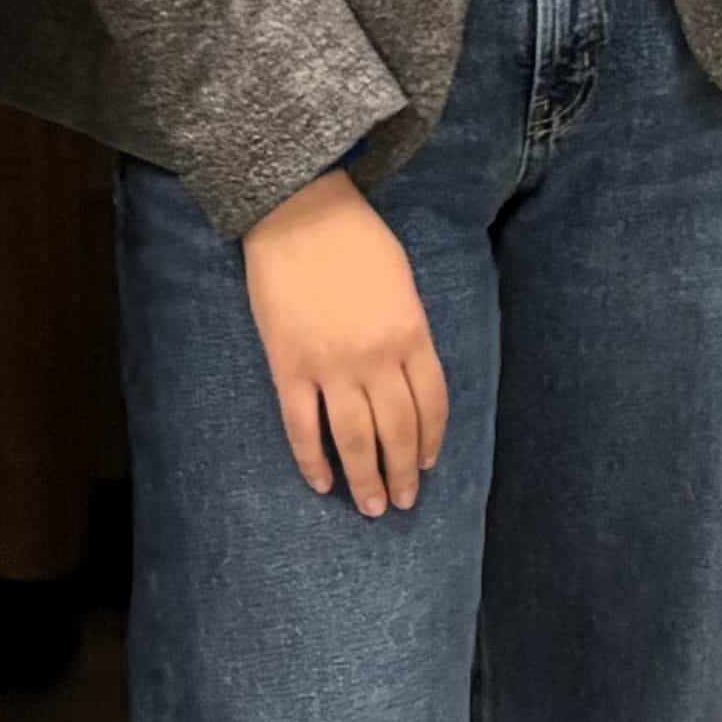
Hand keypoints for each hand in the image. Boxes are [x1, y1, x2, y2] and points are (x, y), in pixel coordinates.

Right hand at [239, 167, 450, 514]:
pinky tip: (322, 484)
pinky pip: (302, 427)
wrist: (299, 215)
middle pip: (397, 430)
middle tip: (403, 502)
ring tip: (372, 507)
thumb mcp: (401, 282)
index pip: (432, 403)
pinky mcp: (288, 369)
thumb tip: (409, 376)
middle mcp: (376, 358)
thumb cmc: (357, 239)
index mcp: (411, 333)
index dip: (432, 439)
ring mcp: (331, 367)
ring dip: (365, 478)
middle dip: (403, 471)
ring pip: (353, 438)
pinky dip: (313, 461)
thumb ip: (409, 332)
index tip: (429, 464)